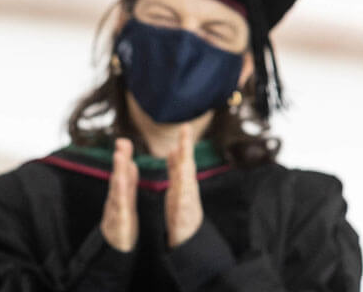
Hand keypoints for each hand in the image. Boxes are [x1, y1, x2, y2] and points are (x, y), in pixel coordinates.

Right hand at [100, 138, 138, 251]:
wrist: (115, 246)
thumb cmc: (121, 220)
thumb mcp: (126, 199)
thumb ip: (128, 181)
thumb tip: (130, 161)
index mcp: (121, 193)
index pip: (122, 173)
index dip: (123, 157)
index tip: (123, 142)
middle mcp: (116, 199)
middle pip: (118, 178)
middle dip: (120, 162)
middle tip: (121, 145)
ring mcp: (116, 211)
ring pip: (117, 192)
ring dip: (119, 176)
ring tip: (120, 160)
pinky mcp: (120, 225)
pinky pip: (121, 212)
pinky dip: (121, 202)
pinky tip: (123, 193)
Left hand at [165, 123, 203, 246]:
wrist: (188, 237)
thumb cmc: (182, 210)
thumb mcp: (178, 186)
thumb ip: (176, 169)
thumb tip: (175, 150)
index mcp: (183, 181)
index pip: (184, 158)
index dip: (185, 142)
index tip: (185, 125)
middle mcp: (187, 188)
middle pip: (188, 165)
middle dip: (187, 148)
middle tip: (186, 128)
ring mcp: (187, 202)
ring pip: (187, 182)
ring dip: (185, 167)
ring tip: (183, 151)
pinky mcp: (182, 216)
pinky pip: (182, 206)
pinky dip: (181, 197)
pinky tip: (180, 189)